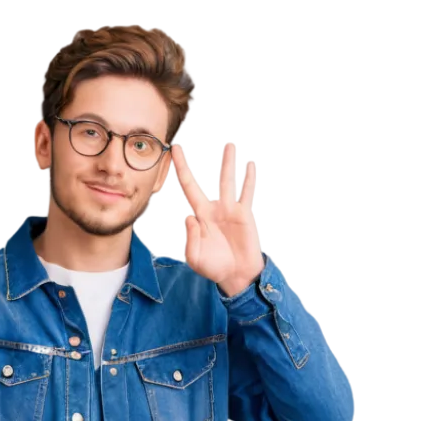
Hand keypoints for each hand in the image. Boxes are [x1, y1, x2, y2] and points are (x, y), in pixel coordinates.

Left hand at [170, 141, 264, 296]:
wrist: (236, 275)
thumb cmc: (214, 268)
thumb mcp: (195, 258)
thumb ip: (191, 238)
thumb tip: (189, 216)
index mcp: (198, 217)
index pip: (186, 191)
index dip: (179, 173)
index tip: (171, 155)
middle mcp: (212, 209)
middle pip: (201, 181)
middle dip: (190, 164)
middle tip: (182, 144)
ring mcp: (229, 209)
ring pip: (227, 181)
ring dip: (227, 163)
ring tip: (228, 145)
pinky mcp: (244, 214)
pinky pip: (246, 193)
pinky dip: (248, 179)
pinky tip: (249, 165)